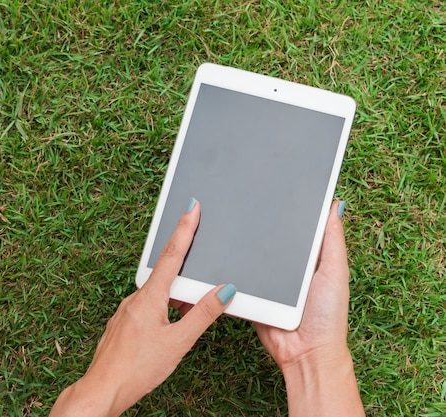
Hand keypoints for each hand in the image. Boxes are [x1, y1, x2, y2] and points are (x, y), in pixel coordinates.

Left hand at [50, 199, 236, 416]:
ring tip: (187, 316)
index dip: (184, 229)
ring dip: (175, 297)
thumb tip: (224, 292)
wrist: (102, 390)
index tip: (191, 207)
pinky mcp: (123, 324)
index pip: (172, 255)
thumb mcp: (179, 342)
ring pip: (157, 294)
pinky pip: (147, 308)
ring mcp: (126, 312)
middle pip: (166, 274)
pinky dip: (163, 310)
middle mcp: (135, 299)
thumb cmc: (137, 369)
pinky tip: (168, 328)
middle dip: (185, 271)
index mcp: (149, 297)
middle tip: (200, 271)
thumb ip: (202, 314)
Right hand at [255, 201, 364, 415]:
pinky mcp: (253, 294)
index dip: (293, 209)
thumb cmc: (327, 317)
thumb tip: (335, 205)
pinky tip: (226, 253)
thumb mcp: (334, 272)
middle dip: (264, 225)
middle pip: (273, 238)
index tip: (281, 186)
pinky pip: (241, 277)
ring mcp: (270, 281)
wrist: (304, 352)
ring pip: (254, 256)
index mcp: (311, 258)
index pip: (300, 227)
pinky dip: (236, 269)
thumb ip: (332, 241)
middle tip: (250, 200)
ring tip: (234, 223)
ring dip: (246, 247)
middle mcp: (290, 267)